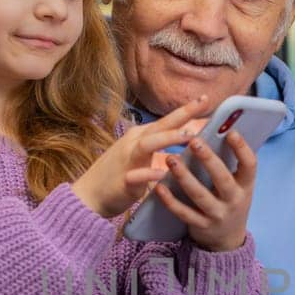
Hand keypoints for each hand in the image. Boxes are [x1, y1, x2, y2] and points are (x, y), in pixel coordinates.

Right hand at [72, 100, 208, 217]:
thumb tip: (187, 140)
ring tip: (189, 135)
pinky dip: (150, 174)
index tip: (205, 97)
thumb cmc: (118, 175)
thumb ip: (160, 147)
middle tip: (203, 102)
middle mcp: (133, 143)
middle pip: (160, 124)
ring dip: (169, 138)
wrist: (89, 196)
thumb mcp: (140, 156)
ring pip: (148, 144)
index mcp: (140, 137)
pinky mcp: (123, 181)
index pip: (166, 120)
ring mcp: (127, 160)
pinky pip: (137, 176)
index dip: (186, 110)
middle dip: (182, 113)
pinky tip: (163, 174)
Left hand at [152, 129, 257, 251]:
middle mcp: (235, 200)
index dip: (242, 149)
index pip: (250, 165)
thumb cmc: (230, 200)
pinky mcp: (201, 226)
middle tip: (194, 141)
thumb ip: (230, 163)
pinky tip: (159, 187)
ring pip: (199, 195)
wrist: (228, 239)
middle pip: (222, 179)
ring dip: (184, 176)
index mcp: (246, 185)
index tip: (231, 132)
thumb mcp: (238, 185)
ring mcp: (218, 215)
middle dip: (208, 159)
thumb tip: (219, 130)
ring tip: (171, 159)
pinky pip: (184, 213)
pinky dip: (170, 200)